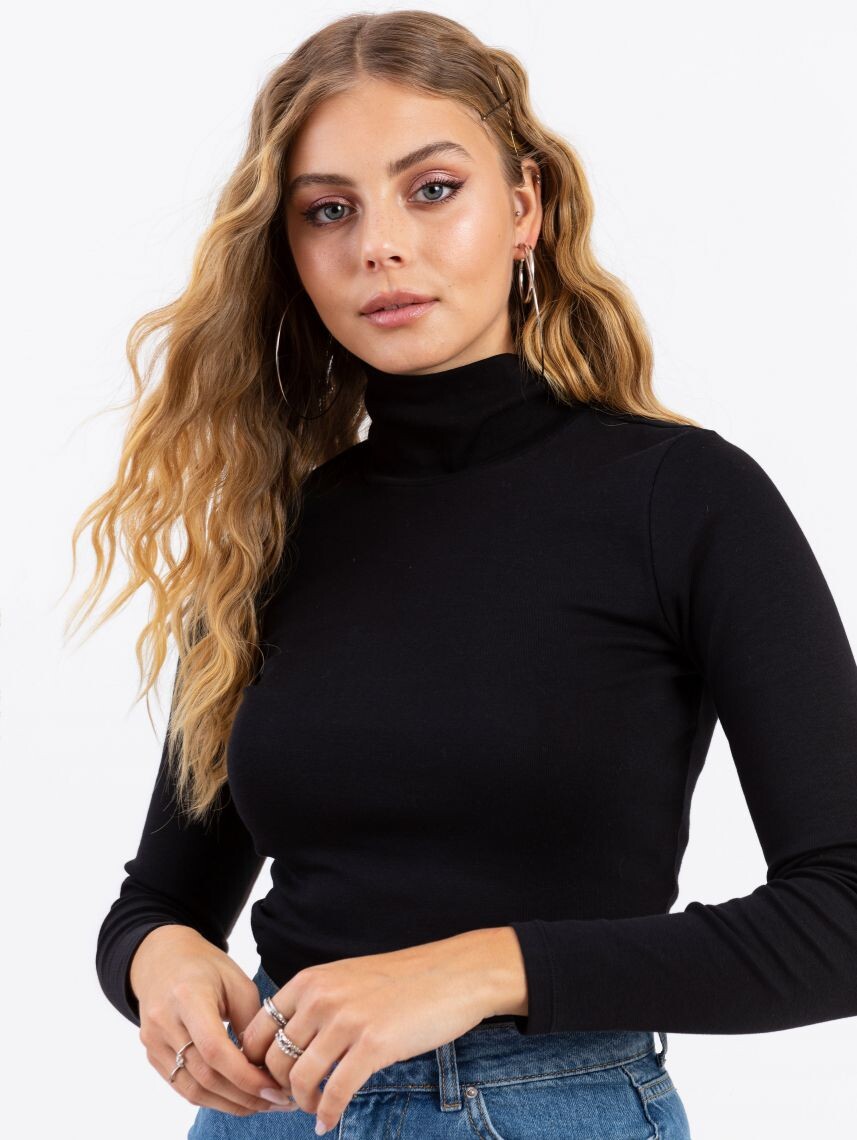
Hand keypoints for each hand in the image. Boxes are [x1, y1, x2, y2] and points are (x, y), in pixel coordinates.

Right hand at [131, 924, 296, 1116]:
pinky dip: (211, 1098)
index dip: (245, 1076)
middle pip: (204, 1076)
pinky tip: (237, 1097)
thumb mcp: (237, 981)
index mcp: (187, 997)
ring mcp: (154, 1041)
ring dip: (229, 1104)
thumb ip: (250, 1022)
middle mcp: (164, 1022)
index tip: (274, 1088)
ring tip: (261, 1104)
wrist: (161, 958)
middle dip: (244, 1096)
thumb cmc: (206, 966)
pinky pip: (182, 1086)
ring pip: (192, 1089)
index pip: (215, 1050)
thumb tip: (265, 1066)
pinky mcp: (152, 1055)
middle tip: (277, 1101)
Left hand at [239, 928, 525, 1134]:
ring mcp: (347, 1021)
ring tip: (313, 1109)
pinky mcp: (373, 1045)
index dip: (256, 1063)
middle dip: (276, 1089)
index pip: (258, 1028)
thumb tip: (288, 1040)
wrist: (455, 974)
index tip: (270, 1080)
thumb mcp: (348, 978)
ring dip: (301, 1104)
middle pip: (273, 1059)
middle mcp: (321, 998)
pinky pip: (334, 1092)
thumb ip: (316, 1001)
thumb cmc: (404, 980)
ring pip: (298, 1079)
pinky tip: (328, 1121)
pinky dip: (327, 1113)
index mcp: (311, 980)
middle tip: (291, 1101)